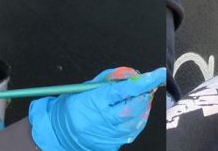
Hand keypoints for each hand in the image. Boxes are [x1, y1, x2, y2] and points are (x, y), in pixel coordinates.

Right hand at [29, 67, 164, 150]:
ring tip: (130, 101)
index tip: (157, 73)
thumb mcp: (87, 87)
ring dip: (141, 106)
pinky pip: (133, 130)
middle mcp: (106, 120)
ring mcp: (111, 135)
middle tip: (141, 87)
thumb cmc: (71, 107)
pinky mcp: (114, 144)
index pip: (127, 89)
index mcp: (97, 101)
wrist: (60, 133)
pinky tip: (127, 114)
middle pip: (138, 104)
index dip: (145, 80)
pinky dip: (135, 120)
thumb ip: (110, 79)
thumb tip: (132, 74)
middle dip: (144, 94)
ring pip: (139, 118)